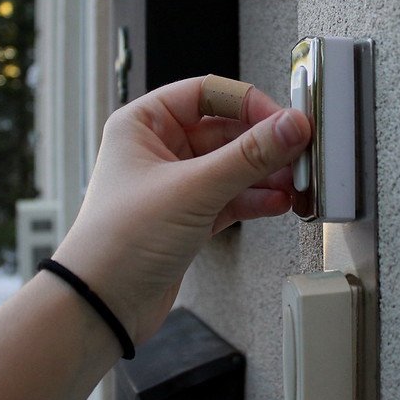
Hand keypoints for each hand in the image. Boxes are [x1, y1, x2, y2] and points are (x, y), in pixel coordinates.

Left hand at [53, 76, 310, 344]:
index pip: (208, 94)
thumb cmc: (118, 242)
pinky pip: (231, 197)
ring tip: (295, 184)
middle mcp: (159, 149)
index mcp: (144, 124)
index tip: (284, 120)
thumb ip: (248, 156)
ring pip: (233, 166)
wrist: (102, 306)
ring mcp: (176, 184)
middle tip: (298, 155)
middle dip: (264, 145)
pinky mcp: (189, 217)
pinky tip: (278, 204)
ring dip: (266, 175)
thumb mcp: (192, 190)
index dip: (249, 103)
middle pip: (226, 131)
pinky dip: (256, 199)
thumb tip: (289, 125)